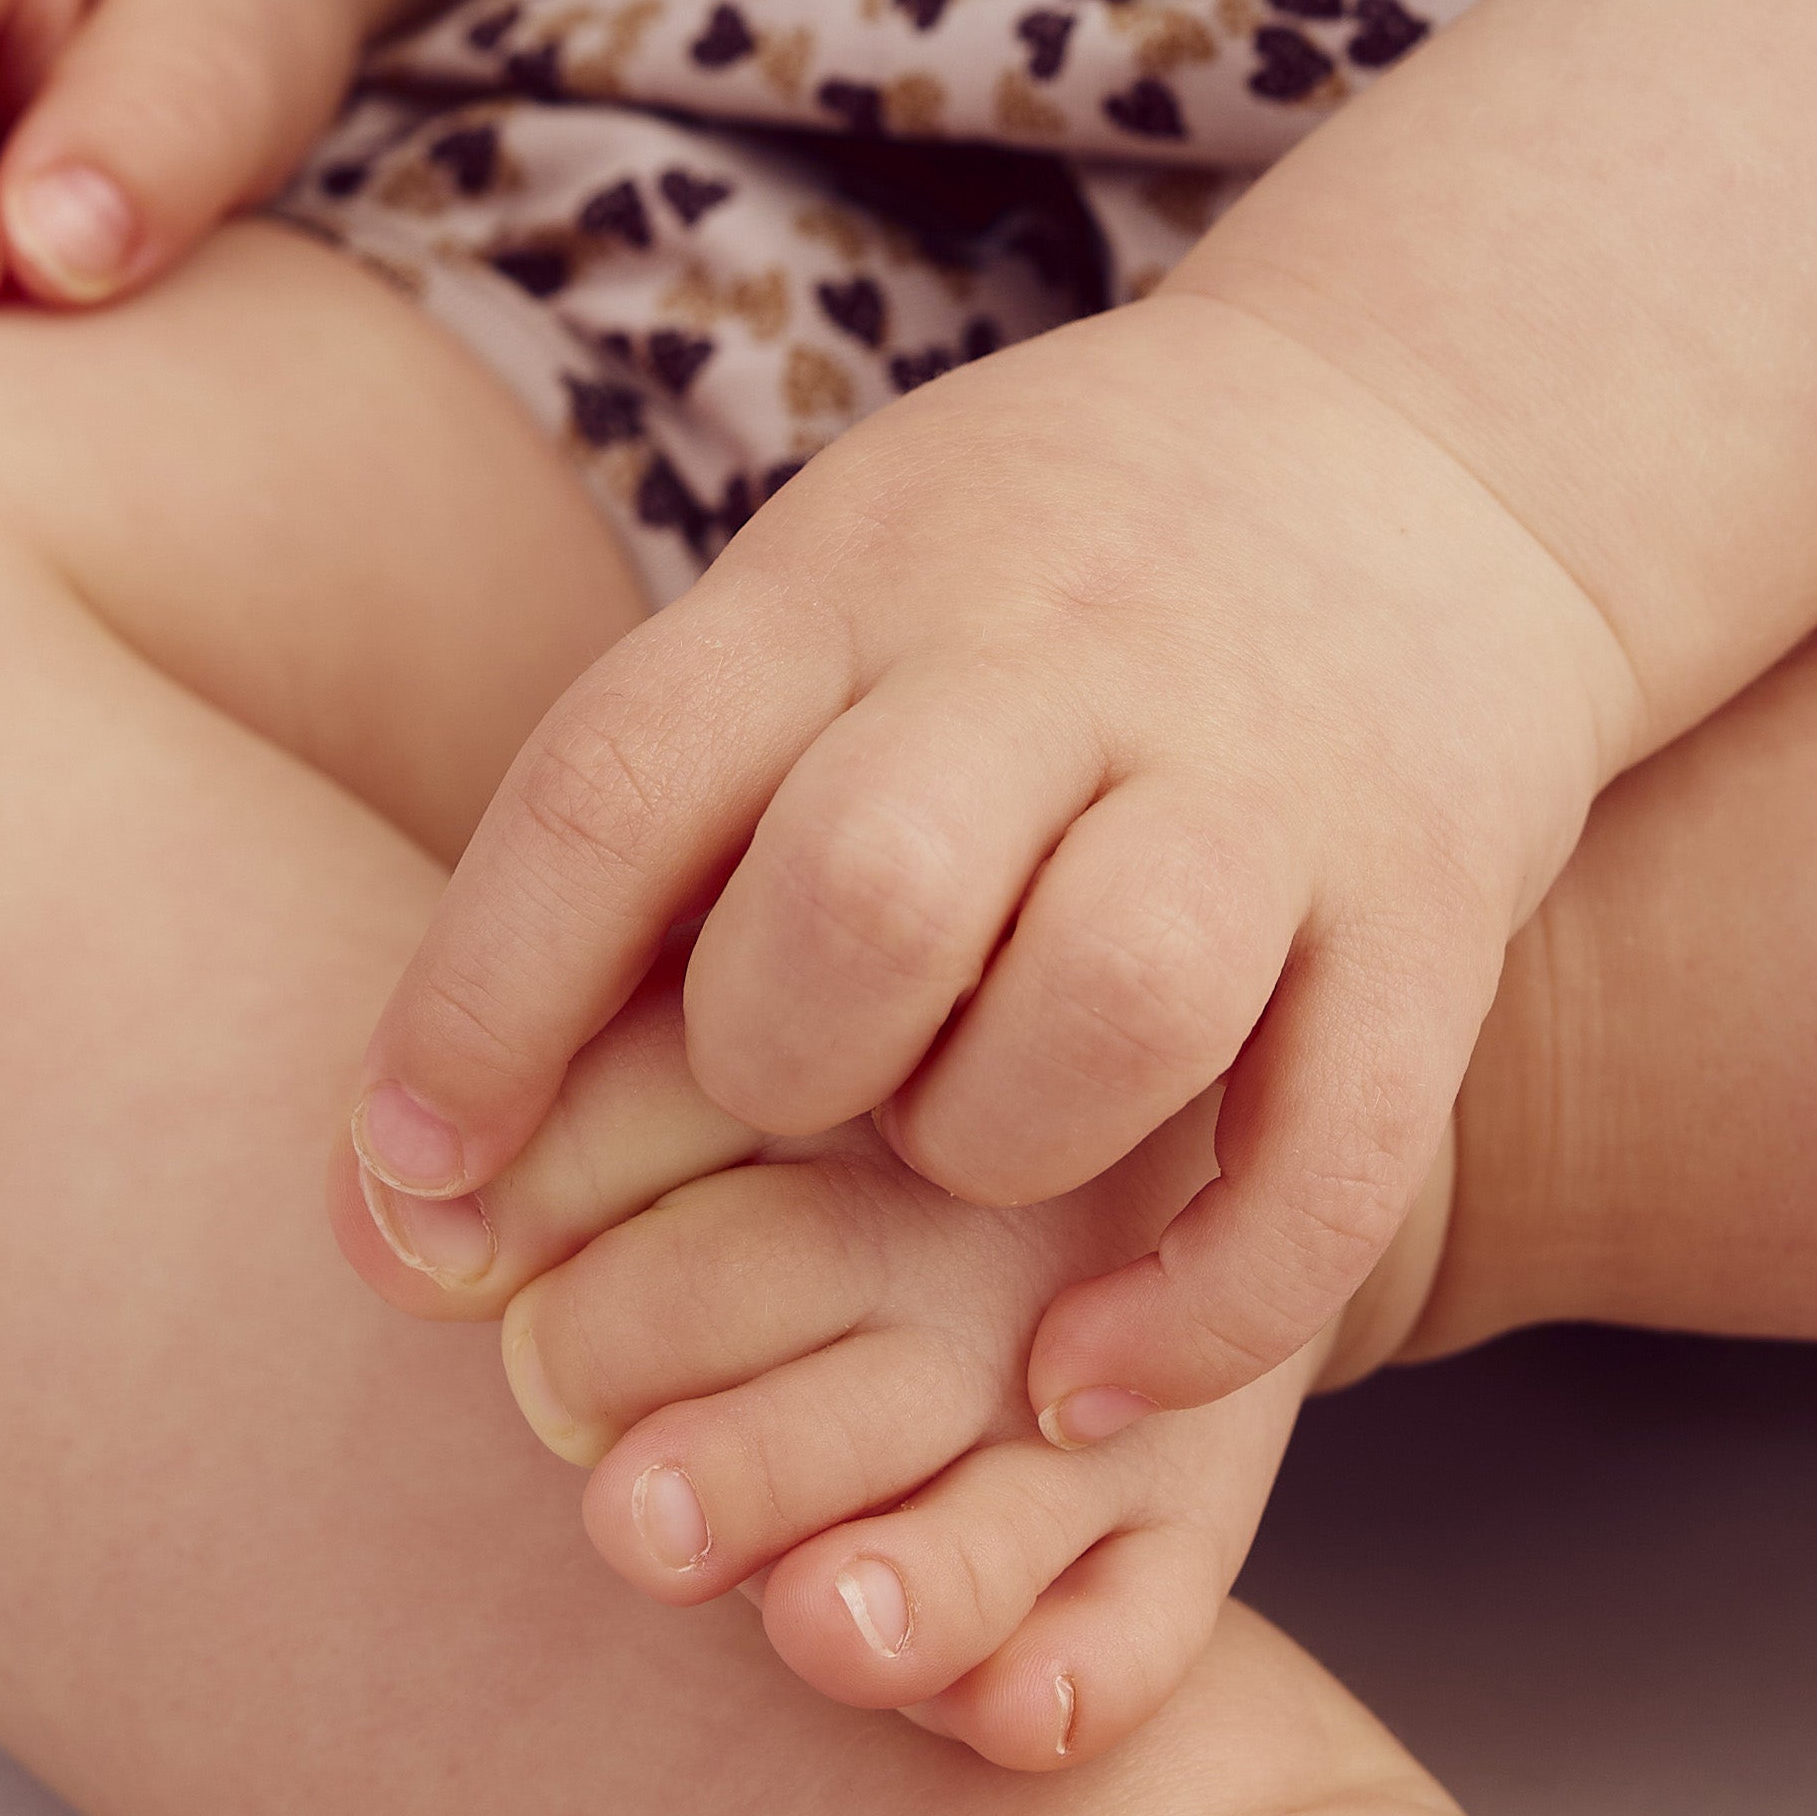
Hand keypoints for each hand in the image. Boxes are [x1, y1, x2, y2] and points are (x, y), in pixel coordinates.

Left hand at [346, 286, 1640, 1423]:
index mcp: (854, 583)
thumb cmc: (1028, 593)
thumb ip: (632, 854)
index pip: (620, 781)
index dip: (482, 1006)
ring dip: (995, 1145)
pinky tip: (1094, 1370)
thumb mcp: (818, 614)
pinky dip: (1201, 1308)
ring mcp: (1265, 772)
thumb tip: (384, 1205)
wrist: (1422, 445)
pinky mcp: (1432, 900)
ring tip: (971, 1169)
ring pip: (1109, 1000)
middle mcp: (1060, 657)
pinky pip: (1326, 1149)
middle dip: (780, 1066)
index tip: (417, 1185)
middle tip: (793, 1105)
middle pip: (866, 891)